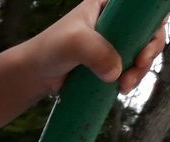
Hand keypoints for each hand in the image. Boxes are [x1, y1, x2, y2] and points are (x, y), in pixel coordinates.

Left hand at [25, 0, 166, 95]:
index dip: (153, 24)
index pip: (142, 8)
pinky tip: (122, 88)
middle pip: (148, 31)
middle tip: (138, 68)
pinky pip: (129, 68)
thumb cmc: (49, 50)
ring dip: (140, 70)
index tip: (145, 47)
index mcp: (108, 4)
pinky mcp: (108, 62)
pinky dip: (130, 78)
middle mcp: (114, 21)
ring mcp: (113, 42)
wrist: (32, 75)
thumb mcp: (74, 43)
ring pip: (141, 53)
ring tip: (124, 85)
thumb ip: (96, 52)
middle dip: (149, 52)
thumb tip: (116, 72)